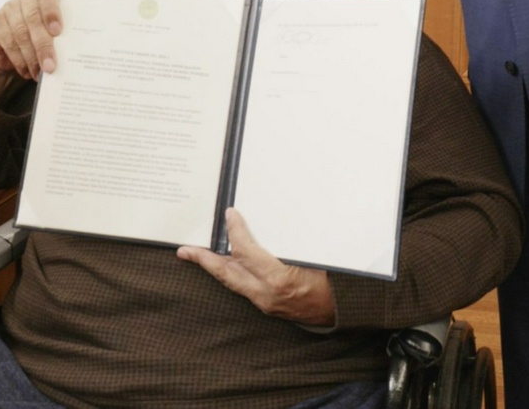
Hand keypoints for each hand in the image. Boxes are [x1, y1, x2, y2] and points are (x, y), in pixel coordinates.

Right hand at [0, 0, 61, 105]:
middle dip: (43, 45)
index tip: (58, 31)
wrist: (16, 47)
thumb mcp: (55, 33)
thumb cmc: (44, 36)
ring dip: (31, 57)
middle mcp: (24, 0)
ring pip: (19, 34)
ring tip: (40, 73)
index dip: (51, 11)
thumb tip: (75, 53)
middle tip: (50, 66)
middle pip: (33, 19)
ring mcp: (7, 11)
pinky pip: (7, 44)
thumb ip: (63, 35)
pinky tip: (27, 71)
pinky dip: (19, 61)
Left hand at [176, 208, 335, 325]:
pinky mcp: (269, 308)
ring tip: (199, 256)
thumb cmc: (334, 283)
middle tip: (185, 250)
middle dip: (204, 260)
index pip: (246, 251)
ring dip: (216, 268)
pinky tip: (229, 267)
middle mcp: (266, 294)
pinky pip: (244, 289)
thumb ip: (291, 243)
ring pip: (233, 283)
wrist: (343, 313)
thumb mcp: (315, 256)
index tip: (229, 214)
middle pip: (228, 274)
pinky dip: (233, 276)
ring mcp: (266, 303)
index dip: (235, 231)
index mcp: (278, 279)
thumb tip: (271, 224)